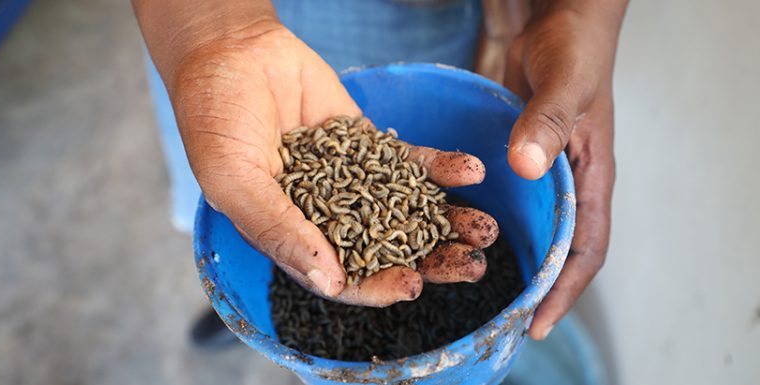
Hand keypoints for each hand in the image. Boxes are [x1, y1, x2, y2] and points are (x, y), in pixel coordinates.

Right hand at [167, 20, 498, 305]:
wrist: (232, 51)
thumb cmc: (215, 118)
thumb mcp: (234, 179)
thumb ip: (278, 230)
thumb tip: (329, 284)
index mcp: (292, 237)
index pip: (343, 276)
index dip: (377, 286)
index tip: (413, 285)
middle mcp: (327, 217)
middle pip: (388, 251)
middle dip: (432, 261)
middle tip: (473, 265)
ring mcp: (353, 182)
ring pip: (407, 212)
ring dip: (448, 222)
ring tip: (485, 228)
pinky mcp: (370, 146)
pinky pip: (411, 163)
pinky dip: (441, 169)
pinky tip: (472, 171)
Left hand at [501, 3, 625, 338]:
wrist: (555, 21)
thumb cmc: (574, 49)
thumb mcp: (566, 84)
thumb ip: (547, 121)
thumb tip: (526, 167)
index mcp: (590, 178)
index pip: (586, 250)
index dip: (565, 292)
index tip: (537, 324)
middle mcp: (565, 185)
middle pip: (554, 252)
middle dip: (533, 289)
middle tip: (500, 323)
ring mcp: (538, 174)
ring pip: (525, 230)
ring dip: (504, 260)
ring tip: (468, 289)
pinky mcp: (511, 158)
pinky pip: (500, 200)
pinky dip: (482, 222)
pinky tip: (450, 236)